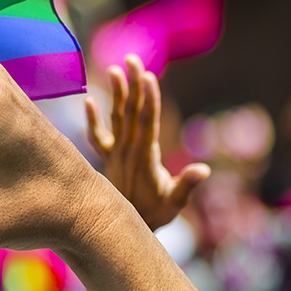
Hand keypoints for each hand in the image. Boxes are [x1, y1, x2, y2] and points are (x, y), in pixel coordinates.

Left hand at [85, 54, 209, 229]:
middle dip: (132, 85)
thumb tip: (203, 169)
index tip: (147, 75)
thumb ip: (186, 185)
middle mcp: (127, 150)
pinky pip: (97, 137)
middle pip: (131, 112)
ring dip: (116, 94)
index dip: (148, 98)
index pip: (147, 121)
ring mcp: (115, 153)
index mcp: (145, 156)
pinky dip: (92, 120)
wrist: (120, 231)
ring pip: (115, 118)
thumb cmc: (154, 216)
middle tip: (132, 58)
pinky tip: (87, 101)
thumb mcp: (174, 203)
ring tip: (114, 69)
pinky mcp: (108, 159)